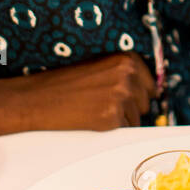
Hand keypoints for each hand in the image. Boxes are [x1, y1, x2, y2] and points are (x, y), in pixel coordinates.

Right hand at [11, 52, 156, 131]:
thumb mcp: (99, 67)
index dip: (139, 94)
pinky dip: (111, 129)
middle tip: (103, 104)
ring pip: (136, 118)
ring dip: (120, 119)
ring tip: (94, 110)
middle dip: (130, 108)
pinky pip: (124, 130)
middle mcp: (127, 75)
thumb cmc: (65, 83)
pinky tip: (92, 119)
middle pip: (146, 102)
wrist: (38, 99)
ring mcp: (121, 96)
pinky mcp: (112, 117)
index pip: (151, 84)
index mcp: (126, 59)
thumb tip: (148, 91)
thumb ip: (123, 74)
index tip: (125, 97)